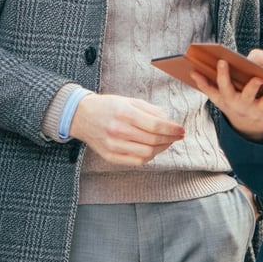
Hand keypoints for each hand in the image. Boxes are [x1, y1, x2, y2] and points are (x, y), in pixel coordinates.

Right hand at [69, 93, 184, 164]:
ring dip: (162, 148)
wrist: (81, 116)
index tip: (181, 130)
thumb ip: (149, 110)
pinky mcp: (110, 156)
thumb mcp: (128, 101)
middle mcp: (118, 130)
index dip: (172, 129)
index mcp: (124, 112)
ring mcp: (113, 145)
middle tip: (177, 136)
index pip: (155, 125)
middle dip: (170, 139)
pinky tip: (153, 149)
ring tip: (167, 142)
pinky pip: (136, 161)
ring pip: (147, 153)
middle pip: (153, 140)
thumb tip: (169, 121)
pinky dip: (149, 156)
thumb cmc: (107, 106)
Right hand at [191, 58, 262, 142]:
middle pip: (246, 95)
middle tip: (258, 78)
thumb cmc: (231, 105)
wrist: (245, 129)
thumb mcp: (217, 97)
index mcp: (229, 97)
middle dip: (252, 87)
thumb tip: (192, 72)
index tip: (222, 61)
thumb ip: (205, 85)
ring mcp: (257, 111)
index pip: (223, 85)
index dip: (222, 74)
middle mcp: (242, 105)